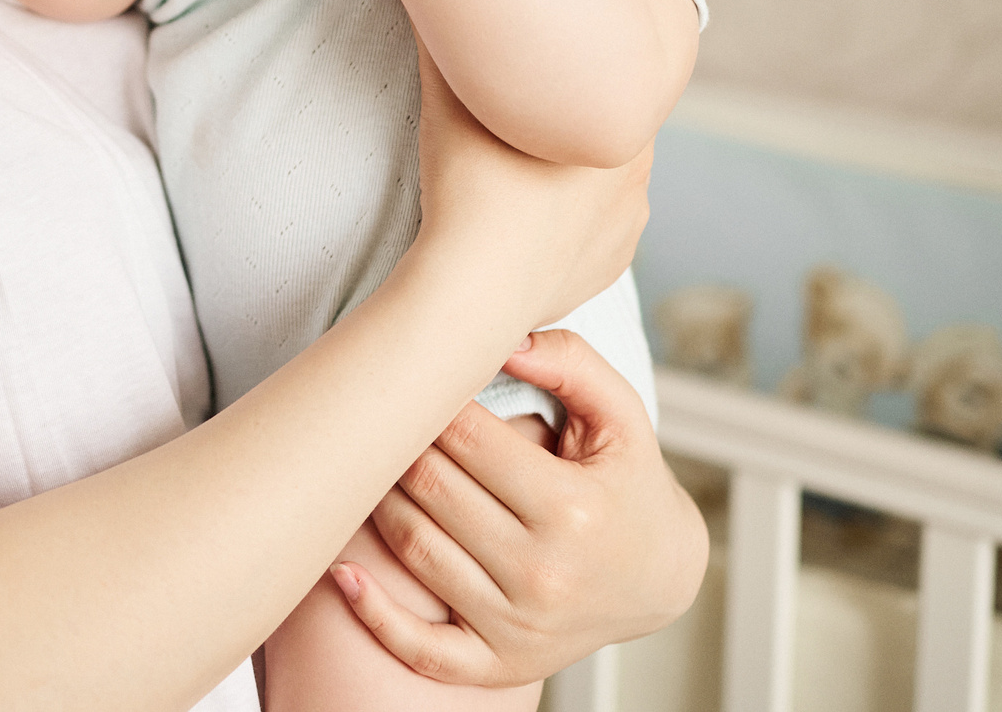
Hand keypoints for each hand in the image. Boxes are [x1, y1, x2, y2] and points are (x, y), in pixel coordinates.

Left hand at [342, 330, 708, 685]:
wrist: (661, 578)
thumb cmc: (628, 484)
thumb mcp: (622, 416)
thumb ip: (570, 363)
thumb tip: (503, 338)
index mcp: (573, 508)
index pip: (469, 439)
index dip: (432, 400)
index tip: (416, 377)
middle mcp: (543, 572)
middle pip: (433, 488)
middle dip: (399, 442)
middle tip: (380, 412)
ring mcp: (517, 624)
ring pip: (414, 547)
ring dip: (376, 499)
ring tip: (367, 464)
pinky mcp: (497, 663)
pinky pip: (419, 648)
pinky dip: (372, 613)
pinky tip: (340, 571)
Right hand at [410, 48, 648, 326]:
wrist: (474, 288)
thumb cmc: (466, 185)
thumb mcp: (451, 95)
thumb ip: (448, 41)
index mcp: (615, 120)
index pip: (600, 78)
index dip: (564, 74)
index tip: (528, 82)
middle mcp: (638, 170)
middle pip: (602, 127)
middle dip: (569, 123)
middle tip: (517, 124)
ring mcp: (629, 223)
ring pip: (603, 181)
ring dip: (572, 175)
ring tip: (518, 178)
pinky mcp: (611, 264)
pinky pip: (596, 230)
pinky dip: (570, 223)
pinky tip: (529, 220)